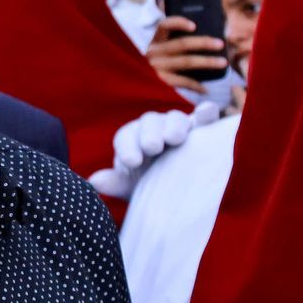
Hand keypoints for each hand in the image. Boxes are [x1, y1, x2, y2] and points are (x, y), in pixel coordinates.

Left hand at [88, 102, 219, 197]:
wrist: (174, 191)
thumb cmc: (147, 186)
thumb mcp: (130, 187)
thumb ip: (115, 183)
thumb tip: (94, 181)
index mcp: (132, 140)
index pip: (126, 137)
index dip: (127, 147)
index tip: (131, 162)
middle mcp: (153, 129)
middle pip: (149, 123)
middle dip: (149, 134)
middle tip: (152, 147)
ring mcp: (178, 127)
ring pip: (175, 118)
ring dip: (175, 125)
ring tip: (175, 138)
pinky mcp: (201, 130)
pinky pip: (205, 118)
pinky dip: (206, 113)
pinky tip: (208, 112)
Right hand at [148, 16, 228, 94]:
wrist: (136, 87)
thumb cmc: (154, 67)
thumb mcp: (158, 53)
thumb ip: (172, 46)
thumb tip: (204, 42)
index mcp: (155, 42)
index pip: (164, 26)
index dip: (179, 23)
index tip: (194, 26)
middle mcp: (154, 52)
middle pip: (182, 44)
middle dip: (204, 42)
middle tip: (220, 44)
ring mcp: (157, 68)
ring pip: (187, 62)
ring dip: (207, 62)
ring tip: (222, 63)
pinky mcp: (160, 82)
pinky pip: (183, 81)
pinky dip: (196, 85)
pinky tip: (205, 89)